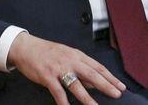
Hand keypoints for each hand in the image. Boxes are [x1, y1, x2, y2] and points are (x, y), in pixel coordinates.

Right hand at [7, 32, 125, 104]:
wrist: (26, 47)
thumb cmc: (48, 52)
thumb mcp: (67, 55)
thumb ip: (80, 67)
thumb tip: (94, 81)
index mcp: (76, 55)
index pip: (97, 67)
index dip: (110, 77)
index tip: (121, 86)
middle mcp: (70, 61)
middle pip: (91, 74)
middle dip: (105, 85)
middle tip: (117, 94)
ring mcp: (58, 68)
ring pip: (76, 85)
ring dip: (87, 98)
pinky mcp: (47, 76)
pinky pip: (57, 92)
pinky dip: (64, 102)